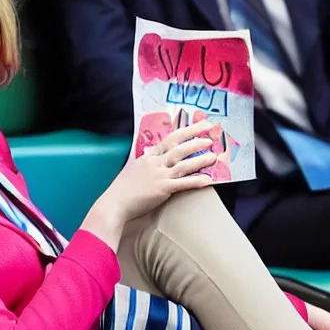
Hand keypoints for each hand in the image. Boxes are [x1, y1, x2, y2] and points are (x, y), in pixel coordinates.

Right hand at [82, 121, 215, 248]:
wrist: (114, 203)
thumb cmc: (121, 190)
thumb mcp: (132, 170)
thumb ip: (144, 162)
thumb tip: (150, 155)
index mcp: (148, 157)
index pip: (168, 139)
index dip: (185, 131)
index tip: (197, 126)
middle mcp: (154, 163)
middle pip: (178, 146)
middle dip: (196, 138)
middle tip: (211, 133)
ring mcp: (159, 175)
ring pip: (183, 163)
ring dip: (200, 158)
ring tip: (214, 155)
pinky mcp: (162, 189)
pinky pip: (183, 183)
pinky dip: (196, 181)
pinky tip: (208, 180)